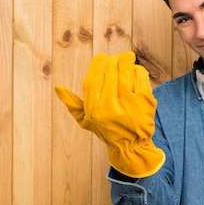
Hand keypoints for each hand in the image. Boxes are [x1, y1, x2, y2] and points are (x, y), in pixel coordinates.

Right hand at [55, 51, 164, 177]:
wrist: (132, 146)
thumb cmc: (107, 130)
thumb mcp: (86, 121)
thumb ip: (73, 104)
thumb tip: (58, 87)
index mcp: (94, 109)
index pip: (92, 78)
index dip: (97, 64)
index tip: (101, 58)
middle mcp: (109, 106)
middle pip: (110, 72)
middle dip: (113, 61)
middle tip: (116, 59)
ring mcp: (128, 103)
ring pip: (126, 71)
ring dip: (126, 60)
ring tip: (127, 58)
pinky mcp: (145, 102)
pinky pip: (141, 77)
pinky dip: (139, 70)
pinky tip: (136, 71)